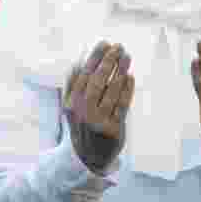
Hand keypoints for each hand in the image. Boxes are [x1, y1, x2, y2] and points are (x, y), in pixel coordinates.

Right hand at [64, 42, 133, 173]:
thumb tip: (79, 61)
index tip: (104, 43)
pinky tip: (130, 77)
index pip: (83, 75)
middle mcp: (82, 112)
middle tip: (118, 47)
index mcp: (71, 103)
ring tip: (127, 57)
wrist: (88, 158)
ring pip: (111, 91)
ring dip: (120, 71)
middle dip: (109, 61)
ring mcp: (98, 121)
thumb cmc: (82, 125)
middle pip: (97, 81)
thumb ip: (73, 85)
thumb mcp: (71, 107)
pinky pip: (122, 105)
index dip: (95, 58)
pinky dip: (127, 90)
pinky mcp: (113, 129)